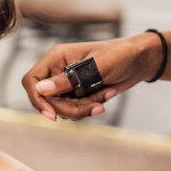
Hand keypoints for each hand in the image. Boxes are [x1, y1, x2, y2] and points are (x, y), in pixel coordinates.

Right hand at [21, 34, 161, 121]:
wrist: (139, 61)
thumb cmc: (120, 55)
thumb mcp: (96, 67)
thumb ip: (68, 79)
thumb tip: (41, 90)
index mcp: (56, 58)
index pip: (32, 80)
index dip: (37, 99)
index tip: (52, 115)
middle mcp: (57, 71)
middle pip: (47, 100)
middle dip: (69, 108)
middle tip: (93, 107)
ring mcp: (66, 84)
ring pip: (61, 108)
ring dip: (83, 109)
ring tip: (104, 99)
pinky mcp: (76, 94)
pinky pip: (74, 110)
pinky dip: (89, 108)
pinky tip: (106, 97)